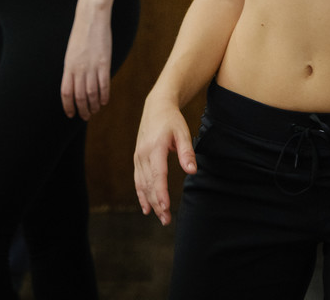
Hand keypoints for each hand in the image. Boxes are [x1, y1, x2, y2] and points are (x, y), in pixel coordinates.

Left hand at [60, 6, 112, 120]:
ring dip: (93, 105)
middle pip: (79, 96)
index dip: (68, 106)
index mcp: (68, 67)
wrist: (91, 18)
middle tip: (86, 116)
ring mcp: (91, 67)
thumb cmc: (81, 35)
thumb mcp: (71, 53)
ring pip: (91, 93)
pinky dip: (104, 96)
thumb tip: (76, 84)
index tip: (71, 114)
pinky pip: (104, 84)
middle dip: (82, 110)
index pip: (66, 93)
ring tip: (95, 110)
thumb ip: (72, 69)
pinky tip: (104, 101)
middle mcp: (78, 69)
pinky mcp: (104, 63)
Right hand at [134, 93, 196, 224]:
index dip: (160, 192)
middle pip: (149, 183)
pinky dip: (141, 195)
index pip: (157, 175)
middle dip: (157, 203)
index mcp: (155, 148)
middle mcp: (143, 154)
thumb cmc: (172, 120)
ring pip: (142, 184)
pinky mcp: (137, 159)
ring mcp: (138, 157)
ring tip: (161, 217)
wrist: (156, 107)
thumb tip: (192, 171)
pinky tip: (146, 208)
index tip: (166, 207)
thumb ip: (186, 152)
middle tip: (167, 220)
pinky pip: (138, 180)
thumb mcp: (183, 132)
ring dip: (150, 202)